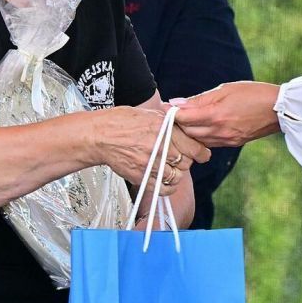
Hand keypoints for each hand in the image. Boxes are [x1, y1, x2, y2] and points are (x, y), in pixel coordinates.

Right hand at [90, 107, 208, 194]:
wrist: (99, 136)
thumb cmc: (121, 122)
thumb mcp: (150, 113)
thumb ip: (169, 122)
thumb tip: (185, 126)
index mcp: (165, 129)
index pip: (194, 147)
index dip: (201, 153)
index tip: (202, 155)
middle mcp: (160, 147)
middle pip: (186, 163)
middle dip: (185, 162)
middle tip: (179, 158)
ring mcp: (151, 164)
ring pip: (177, 176)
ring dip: (176, 174)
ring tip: (170, 168)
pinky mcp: (142, 177)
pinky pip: (163, 188)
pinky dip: (168, 187)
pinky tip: (165, 180)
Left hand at [173, 81, 281, 147]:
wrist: (279, 109)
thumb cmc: (253, 93)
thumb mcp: (225, 89)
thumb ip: (199, 99)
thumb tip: (176, 103)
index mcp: (216, 115)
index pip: (183, 118)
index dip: (170, 113)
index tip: (162, 107)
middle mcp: (219, 131)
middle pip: (186, 133)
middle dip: (176, 124)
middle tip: (168, 115)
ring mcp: (226, 140)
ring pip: (196, 141)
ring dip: (187, 132)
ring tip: (182, 121)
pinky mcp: (232, 144)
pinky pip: (209, 143)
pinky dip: (200, 136)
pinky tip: (199, 128)